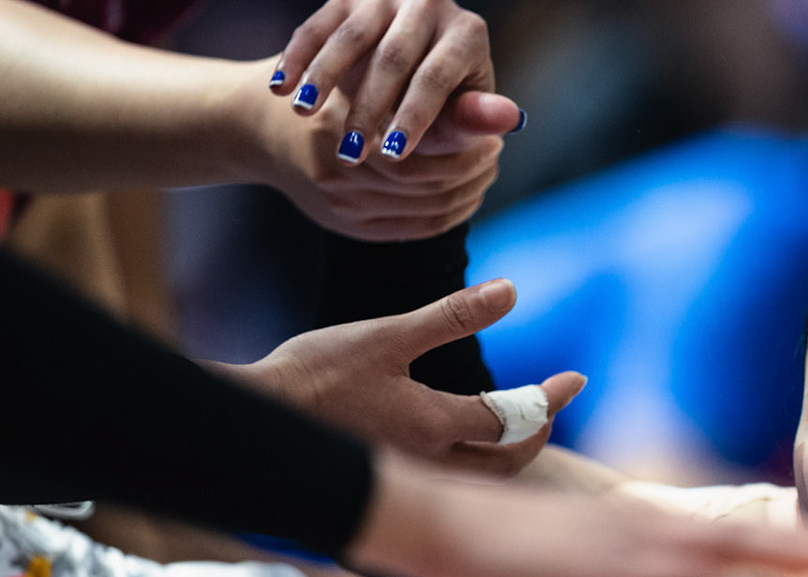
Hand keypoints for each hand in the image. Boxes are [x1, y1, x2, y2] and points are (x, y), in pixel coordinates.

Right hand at [211, 278, 584, 478]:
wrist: (254, 418)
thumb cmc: (315, 375)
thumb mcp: (388, 336)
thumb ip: (453, 317)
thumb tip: (511, 290)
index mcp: (436, 426)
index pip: (517, 419)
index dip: (551, 399)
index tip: (575, 379)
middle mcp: (431, 464)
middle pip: (507, 464)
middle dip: (536, 435)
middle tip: (549, 406)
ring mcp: (409, 480)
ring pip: (479, 481)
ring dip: (506, 454)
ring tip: (515, 422)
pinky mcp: (387, 482)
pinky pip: (448, 484)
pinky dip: (471, 466)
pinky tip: (462, 442)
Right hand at [244, 61, 515, 239]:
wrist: (256, 125)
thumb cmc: (322, 88)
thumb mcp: (370, 75)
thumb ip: (434, 101)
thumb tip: (508, 115)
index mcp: (343, 135)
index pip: (427, 154)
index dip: (468, 148)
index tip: (491, 135)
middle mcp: (338, 175)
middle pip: (430, 187)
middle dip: (471, 170)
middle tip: (493, 150)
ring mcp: (340, 207)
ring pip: (428, 212)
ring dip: (466, 192)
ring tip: (483, 167)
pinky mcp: (348, 226)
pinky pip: (416, 229)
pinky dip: (449, 213)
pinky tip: (464, 193)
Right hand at [272, 0, 499, 163]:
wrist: (404, 69)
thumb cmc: (438, 105)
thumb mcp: (455, 115)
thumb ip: (470, 121)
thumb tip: (510, 120)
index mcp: (467, 33)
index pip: (437, 76)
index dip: (415, 117)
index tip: (392, 155)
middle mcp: (428, 3)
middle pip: (392, 58)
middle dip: (368, 110)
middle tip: (350, 155)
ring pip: (350, 38)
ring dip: (323, 77)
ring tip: (304, 113)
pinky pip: (316, 26)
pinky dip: (297, 57)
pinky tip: (282, 89)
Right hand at [349, 456, 807, 576]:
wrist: (431, 523)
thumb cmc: (484, 556)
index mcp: (639, 531)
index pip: (724, 534)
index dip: (780, 542)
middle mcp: (647, 530)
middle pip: (750, 534)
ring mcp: (633, 546)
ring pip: (735, 552)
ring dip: (799, 560)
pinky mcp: (612, 569)